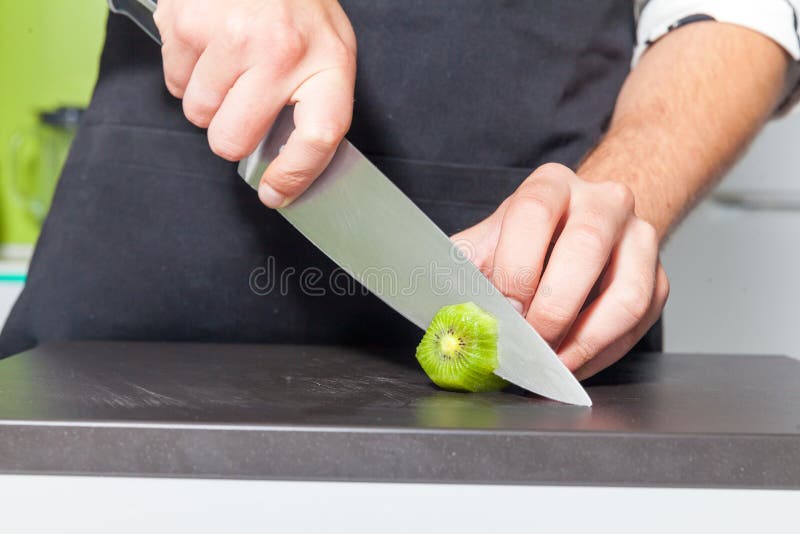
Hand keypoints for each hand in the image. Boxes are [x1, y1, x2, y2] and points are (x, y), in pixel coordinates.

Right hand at [154, 0, 356, 207]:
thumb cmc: (297, 4)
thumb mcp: (328, 50)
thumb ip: (313, 105)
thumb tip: (282, 167)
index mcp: (327, 62)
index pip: (316, 138)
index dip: (293, 175)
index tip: (274, 192)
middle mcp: (280, 51)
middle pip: (233, 140)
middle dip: (231, 133)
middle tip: (242, 103)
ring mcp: (230, 36)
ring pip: (196, 114)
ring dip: (207, 100)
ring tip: (229, 63)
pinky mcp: (186, 22)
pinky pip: (174, 81)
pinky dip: (187, 72)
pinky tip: (210, 45)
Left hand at [452, 163, 668, 379]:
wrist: (583, 225)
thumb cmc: (529, 238)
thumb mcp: (490, 240)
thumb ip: (465, 268)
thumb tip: (442, 312)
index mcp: (551, 185)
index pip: (534, 213)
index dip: (517, 266)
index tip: (504, 311)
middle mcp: (604, 202)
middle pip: (586, 248)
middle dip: (553, 309)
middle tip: (528, 346)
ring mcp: (640, 238)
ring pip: (627, 295)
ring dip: (584, 342)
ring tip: (551, 366)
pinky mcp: (659, 278)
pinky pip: (640, 325)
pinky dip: (602, 355)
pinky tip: (572, 365)